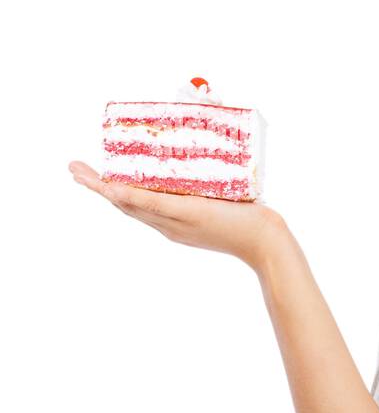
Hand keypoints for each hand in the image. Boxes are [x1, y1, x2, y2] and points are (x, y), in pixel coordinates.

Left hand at [68, 160, 284, 270]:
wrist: (267, 244)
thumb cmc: (233, 225)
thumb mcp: (190, 210)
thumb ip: (153, 202)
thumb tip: (116, 193)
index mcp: (166, 219)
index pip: (122, 199)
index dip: (97, 184)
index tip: (75, 169)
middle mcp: (170, 222)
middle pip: (128, 202)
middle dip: (103, 185)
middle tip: (80, 168)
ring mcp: (186, 222)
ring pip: (146, 203)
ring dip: (124, 188)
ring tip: (109, 176)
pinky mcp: (202, 219)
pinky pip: (168, 203)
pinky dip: (152, 192)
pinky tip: (159, 184)